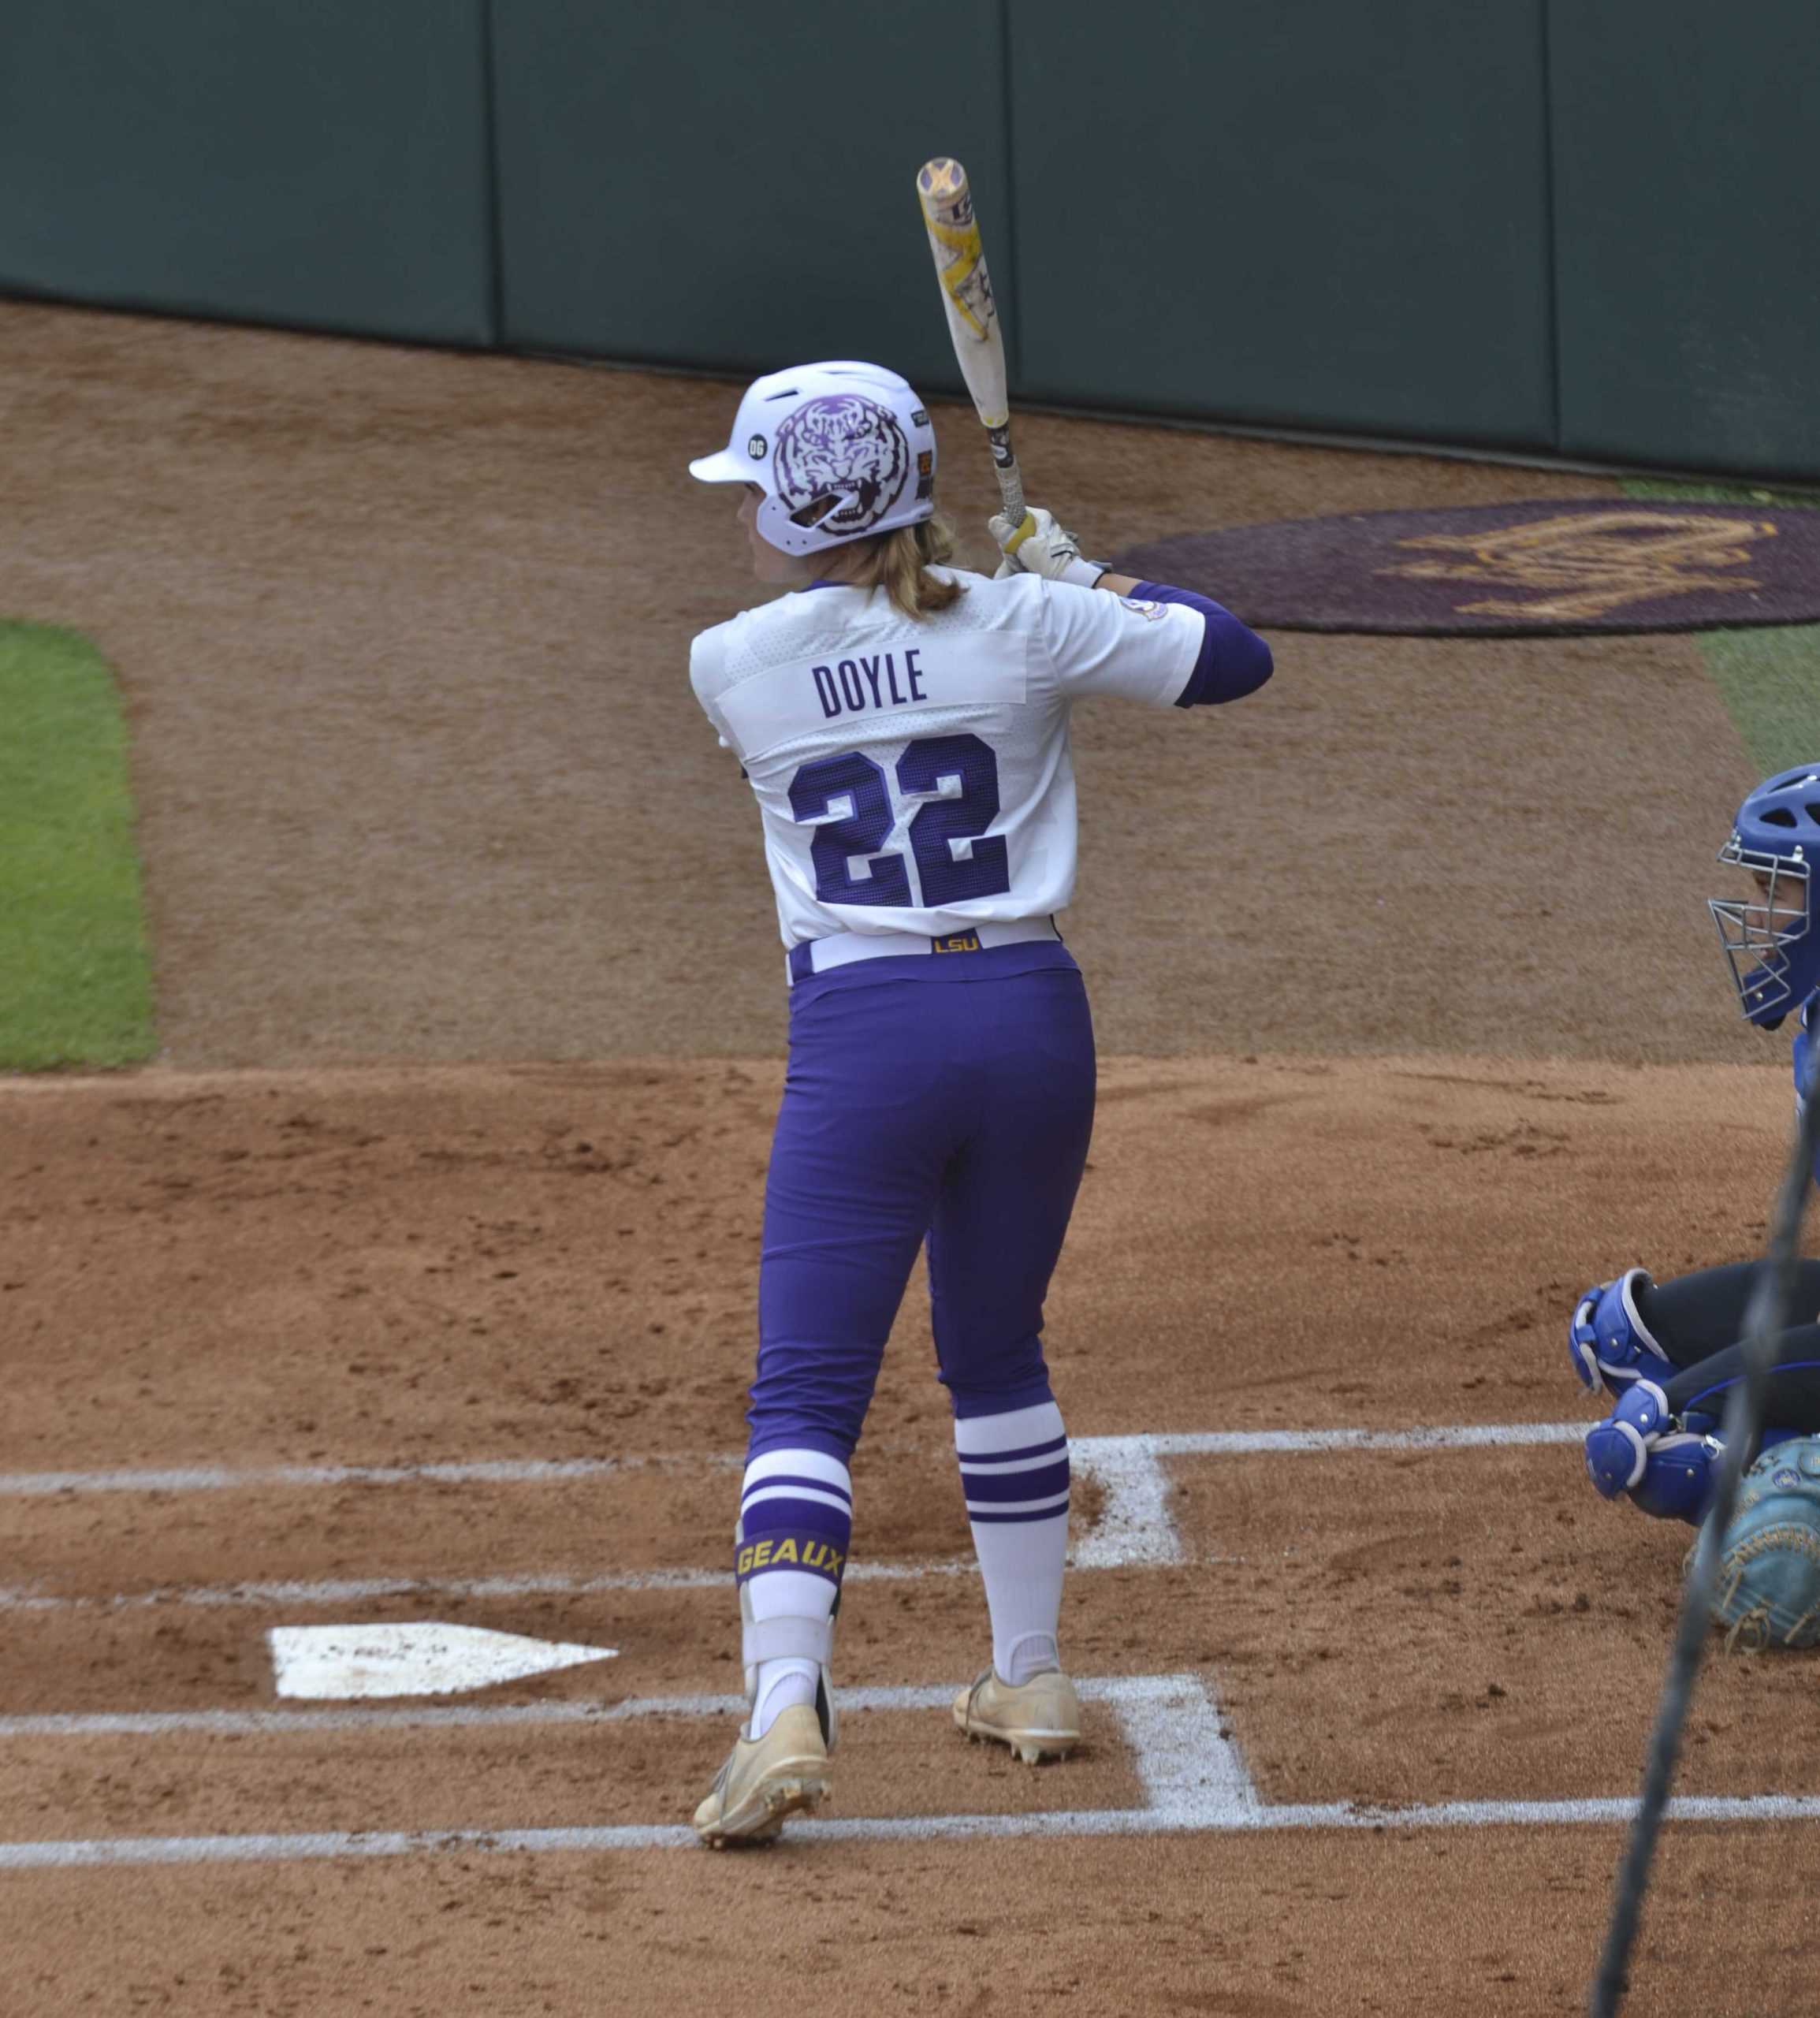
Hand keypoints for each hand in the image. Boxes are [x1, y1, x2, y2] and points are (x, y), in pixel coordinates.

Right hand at [987, 506, 1107, 589]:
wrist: (1071, 579)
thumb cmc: (1049, 561)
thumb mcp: (1025, 546)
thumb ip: (1007, 533)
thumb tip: (994, 521)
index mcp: (1040, 517)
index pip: (1012, 515)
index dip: (1007, 529)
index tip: (1010, 543)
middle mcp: (1042, 524)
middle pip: (1013, 532)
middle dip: (1012, 547)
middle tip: (1020, 559)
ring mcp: (1043, 538)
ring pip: (1018, 545)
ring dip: (1017, 557)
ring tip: (1026, 566)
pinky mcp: (1043, 551)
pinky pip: (1026, 553)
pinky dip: (1024, 562)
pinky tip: (1029, 569)